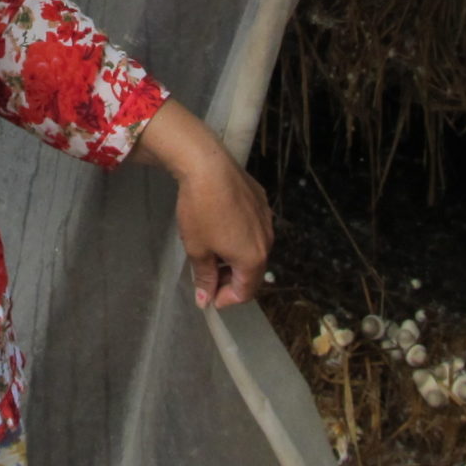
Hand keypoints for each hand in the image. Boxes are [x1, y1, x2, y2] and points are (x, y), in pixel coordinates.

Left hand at [133, 100, 272, 309]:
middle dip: (230, 278)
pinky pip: (253, 227)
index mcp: (253, 258)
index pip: (245, 292)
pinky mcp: (262, 200)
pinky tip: (219, 224)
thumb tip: (206, 300)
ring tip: (211, 249)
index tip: (207, 296)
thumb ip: (205, 278)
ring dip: (235, 257)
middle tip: (206, 275)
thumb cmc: (200, 211)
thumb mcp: (197, 249)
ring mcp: (267, 218)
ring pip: (253, 247)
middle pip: (252, 270)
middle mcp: (267, 240)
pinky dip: (239, 234)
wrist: (208, 166)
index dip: (225, 299)